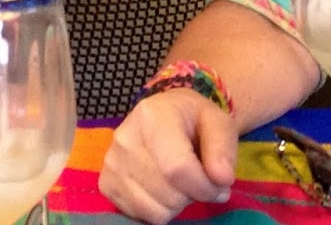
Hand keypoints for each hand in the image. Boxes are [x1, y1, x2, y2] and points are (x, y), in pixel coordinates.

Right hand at [98, 88, 237, 224]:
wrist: (165, 115)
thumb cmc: (194, 120)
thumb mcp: (218, 123)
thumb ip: (223, 148)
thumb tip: (222, 179)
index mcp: (152, 116)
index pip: (177, 167)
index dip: (204, 186)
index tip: (220, 186)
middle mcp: (125, 138)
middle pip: (168, 193)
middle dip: (192, 194)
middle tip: (199, 177)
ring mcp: (112, 163)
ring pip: (155, 210)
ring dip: (177, 203)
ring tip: (180, 180)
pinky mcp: (107, 184)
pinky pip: (141, 216)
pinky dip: (159, 209)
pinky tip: (163, 187)